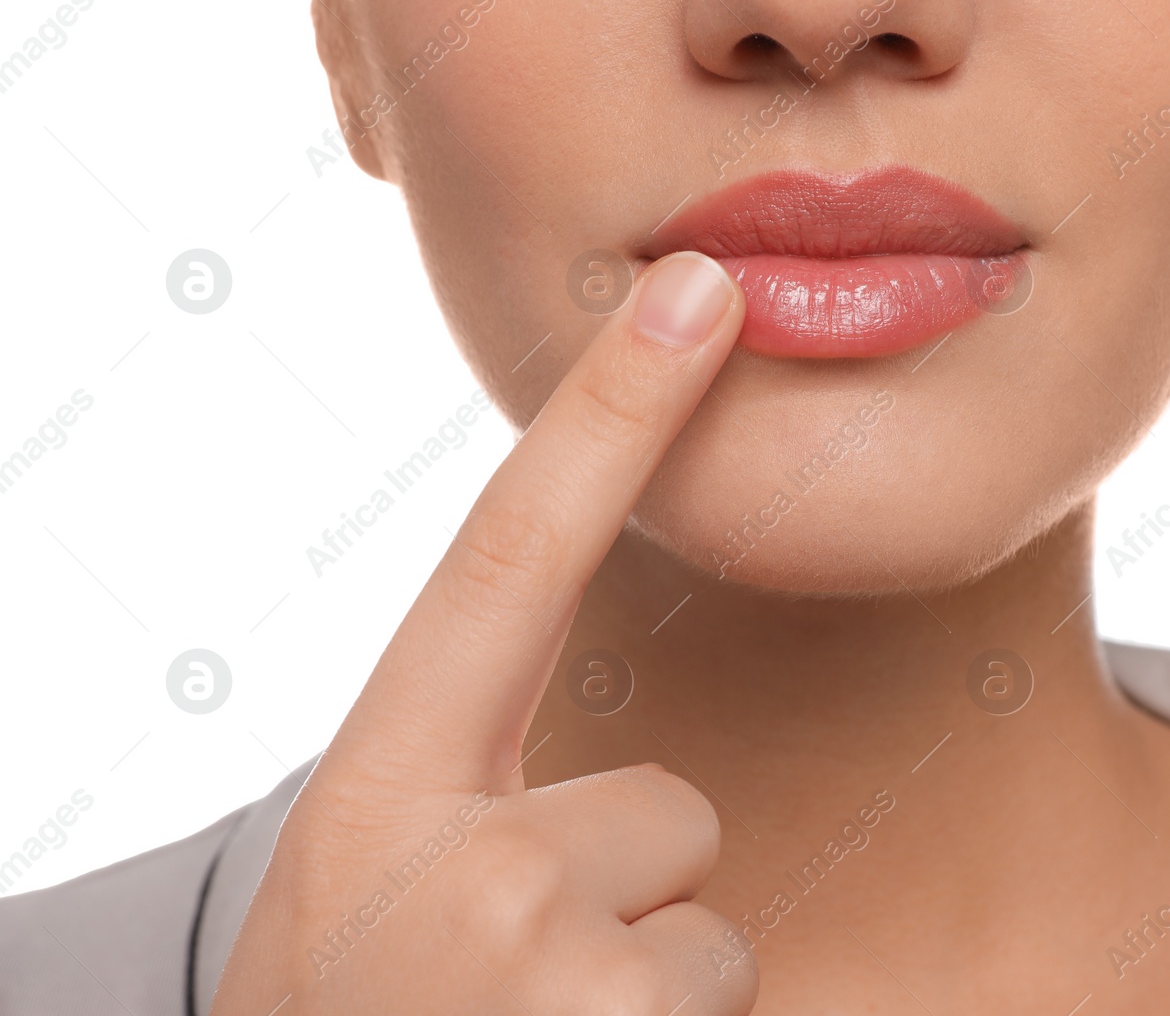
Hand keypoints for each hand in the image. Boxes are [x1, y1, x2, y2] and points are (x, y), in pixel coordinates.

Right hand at [210, 252, 755, 1015]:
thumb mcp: (370, 892)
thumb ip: (477, 798)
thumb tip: (637, 795)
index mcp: (384, 792)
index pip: (510, 556)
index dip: (609, 414)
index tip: (699, 295)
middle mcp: (466, 861)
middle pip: (670, 809)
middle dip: (621, 896)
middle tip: (504, 996)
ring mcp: (550, 968)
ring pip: (706, 921)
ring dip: (643, 989)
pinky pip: (728, 996)